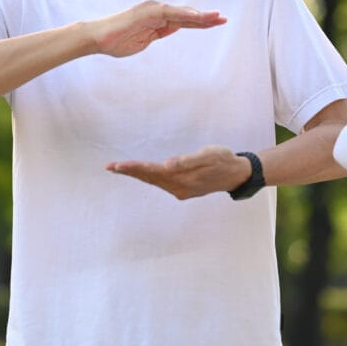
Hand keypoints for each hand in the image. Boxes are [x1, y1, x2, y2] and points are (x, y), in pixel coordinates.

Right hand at [90, 0, 225, 57]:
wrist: (97, 40)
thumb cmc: (117, 42)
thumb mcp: (145, 41)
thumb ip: (159, 33)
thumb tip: (175, 28)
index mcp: (156, 19)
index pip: (183, 21)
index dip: (200, 22)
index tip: (216, 23)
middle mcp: (156, 11)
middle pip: (185, 15)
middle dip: (205, 17)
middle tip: (223, 19)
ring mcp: (151, 10)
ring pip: (180, 13)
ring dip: (198, 15)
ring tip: (215, 18)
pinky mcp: (145, 12)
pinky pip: (168, 13)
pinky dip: (182, 14)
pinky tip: (195, 16)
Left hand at [106, 145, 249, 199]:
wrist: (237, 174)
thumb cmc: (223, 160)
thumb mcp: (208, 155)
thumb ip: (187, 161)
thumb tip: (167, 165)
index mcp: (182, 178)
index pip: (153, 172)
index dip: (135, 168)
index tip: (118, 166)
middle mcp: (179, 187)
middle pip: (149, 178)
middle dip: (129, 172)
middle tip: (109, 167)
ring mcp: (181, 190)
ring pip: (154, 181)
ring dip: (137, 175)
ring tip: (119, 168)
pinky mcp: (183, 189)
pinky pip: (161, 183)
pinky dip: (148, 177)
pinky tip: (141, 173)